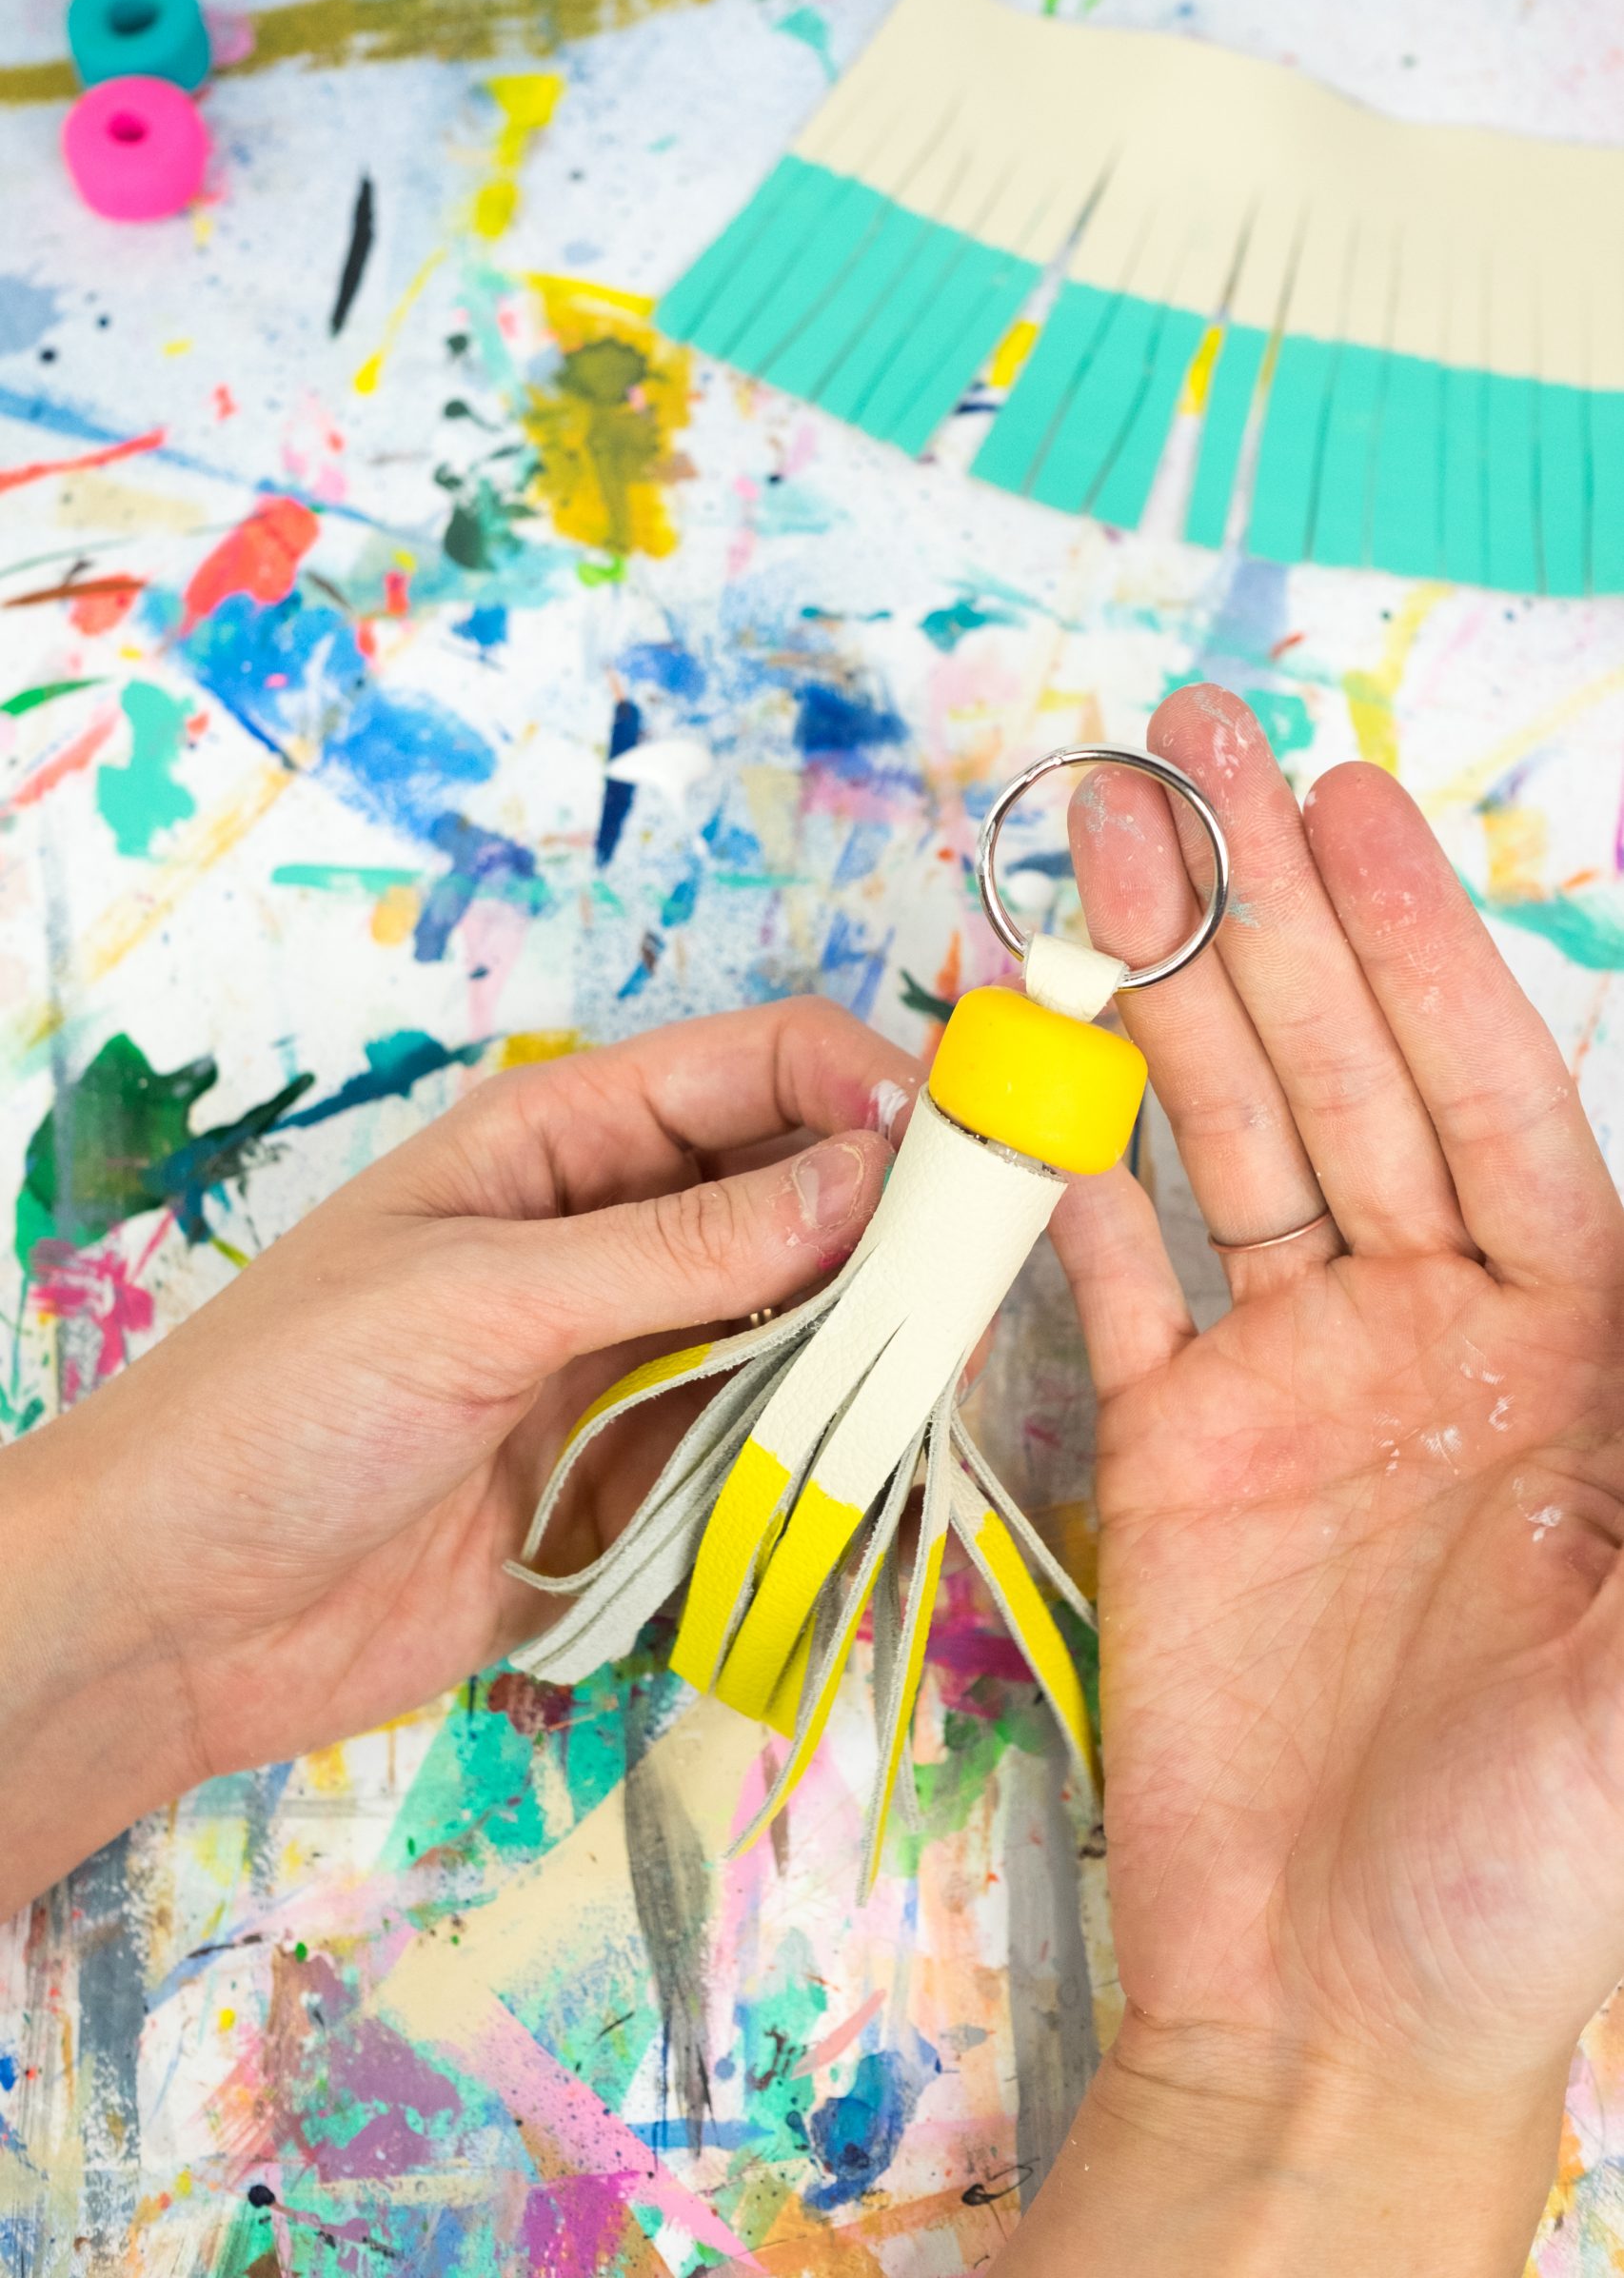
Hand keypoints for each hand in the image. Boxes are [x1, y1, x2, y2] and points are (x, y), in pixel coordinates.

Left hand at [0, 999, 910, 1913]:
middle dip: (896, 1232)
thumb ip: (678, 1248)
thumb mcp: (478, 1301)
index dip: (867, 1093)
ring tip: (944, 1394)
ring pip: (800, 1331)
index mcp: (558, 1141)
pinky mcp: (636, 1484)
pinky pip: (762, 1453)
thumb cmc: (279, 1410)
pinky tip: (878, 1484)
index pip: (753, 1071)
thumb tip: (863, 1173)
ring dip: (872, 1358)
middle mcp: (610, 1237)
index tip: (967, 1156)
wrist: (172, 1617)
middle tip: (983, 1292)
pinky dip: (825, 1466)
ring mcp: (628, 1362)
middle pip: (799, 1199)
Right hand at [1006, 685, 1623, 2273]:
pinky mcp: (1168, 1449)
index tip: (1341, 808)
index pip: (1491, 1097)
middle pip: (1342, 1076)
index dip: (1414, 948)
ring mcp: (1289, 1382)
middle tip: (1187, 748)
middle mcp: (1431, 1334)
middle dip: (1268, 912)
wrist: (1342, 2016)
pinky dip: (1066, 1164)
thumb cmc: (1538, 1864)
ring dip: (1157, 995)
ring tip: (1097, 843)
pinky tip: (1026, 1054)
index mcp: (1568, 1351)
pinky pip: (1112, 1273)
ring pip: (1220, 1140)